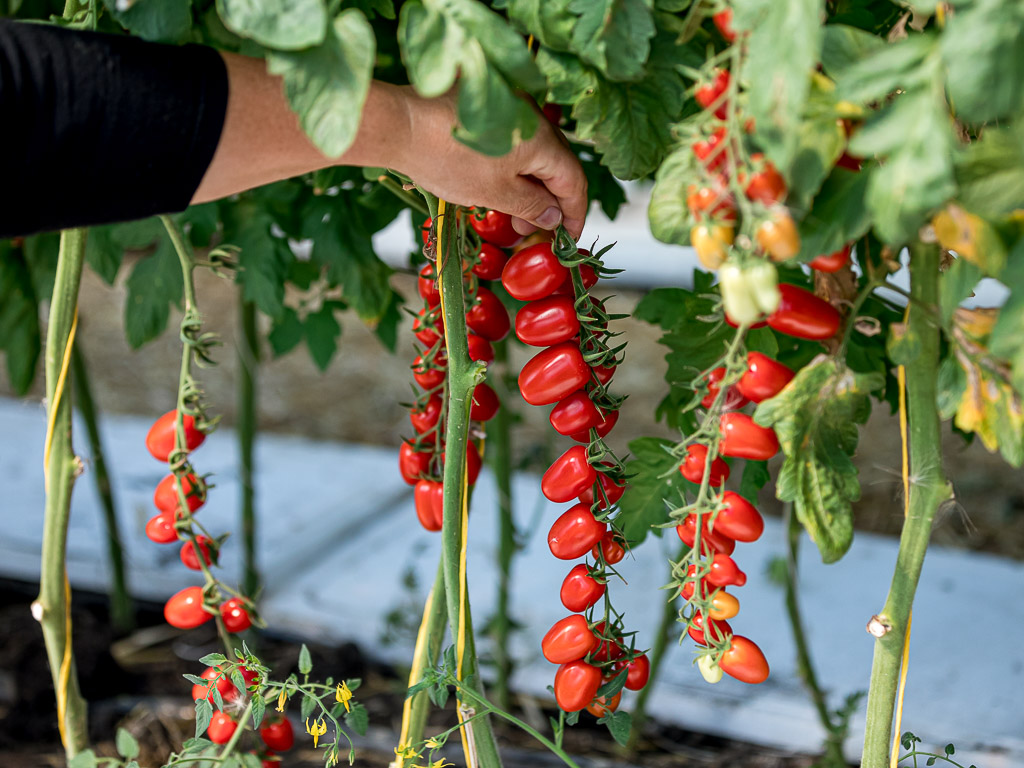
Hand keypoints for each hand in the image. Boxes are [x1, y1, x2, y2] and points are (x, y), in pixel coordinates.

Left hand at [393, 87, 587, 239]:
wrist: (399, 124)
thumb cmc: (445, 159)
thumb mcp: (494, 193)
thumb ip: (531, 206)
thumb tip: (554, 217)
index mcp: (541, 139)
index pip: (574, 180)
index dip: (574, 213)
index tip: (568, 238)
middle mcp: (532, 117)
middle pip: (557, 165)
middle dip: (549, 202)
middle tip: (532, 231)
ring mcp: (511, 107)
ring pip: (534, 154)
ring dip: (530, 187)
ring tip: (511, 214)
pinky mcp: (490, 107)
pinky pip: (513, 142)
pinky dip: (513, 168)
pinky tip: (497, 186)